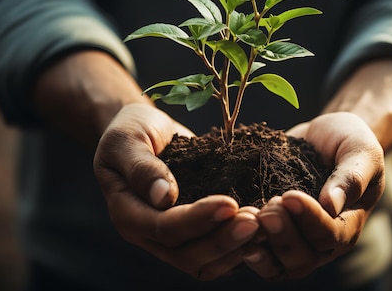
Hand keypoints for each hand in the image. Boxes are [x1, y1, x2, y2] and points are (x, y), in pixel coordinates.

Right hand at [93, 103, 260, 279]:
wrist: (143, 130)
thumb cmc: (131, 130)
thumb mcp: (126, 140)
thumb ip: (141, 167)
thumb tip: (163, 196)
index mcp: (128, 214)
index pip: (165, 228)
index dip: (198, 219)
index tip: (229, 203)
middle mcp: (149, 234)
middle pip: (188, 255)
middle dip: (223, 240)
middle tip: (255, 220)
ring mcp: (173, 238)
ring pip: (205, 262)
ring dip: (236, 248)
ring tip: (264, 225)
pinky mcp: (194, 233)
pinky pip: (218, 254)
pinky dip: (241, 247)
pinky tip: (265, 229)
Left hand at [241, 112, 384, 279]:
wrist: (325, 136)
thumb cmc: (349, 142)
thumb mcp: (360, 152)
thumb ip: (351, 177)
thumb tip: (331, 205)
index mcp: (348, 224)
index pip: (330, 235)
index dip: (309, 219)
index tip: (290, 196)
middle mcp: (321, 241)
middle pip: (302, 259)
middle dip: (282, 237)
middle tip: (267, 209)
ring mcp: (295, 240)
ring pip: (278, 265)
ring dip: (260, 246)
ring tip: (246, 220)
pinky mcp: (271, 234)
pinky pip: (258, 252)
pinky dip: (243, 245)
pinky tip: (230, 227)